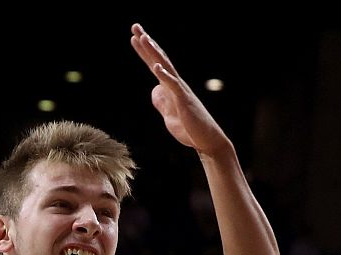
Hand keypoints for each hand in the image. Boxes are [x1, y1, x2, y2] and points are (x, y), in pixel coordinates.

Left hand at [129, 24, 233, 159]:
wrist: (207, 141)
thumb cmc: (190, 129)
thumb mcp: (169, 115)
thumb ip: (162, 102)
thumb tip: (154, 91)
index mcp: (170, 88)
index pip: (154, 64)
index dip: (144, 51)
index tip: (134, 37)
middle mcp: (175, 84)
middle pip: (159, 59)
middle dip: (147, 43)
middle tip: (135, 26)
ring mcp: (180, 91)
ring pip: (166, 67)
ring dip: (154, 52)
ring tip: (144, 38)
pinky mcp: (184, 101)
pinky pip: (174, 86)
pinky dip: (165, 75)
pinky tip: (156, 66)